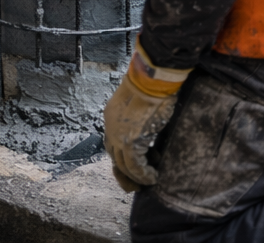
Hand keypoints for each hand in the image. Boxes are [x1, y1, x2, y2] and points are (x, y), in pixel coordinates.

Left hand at [103, 39, 190, 191]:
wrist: (150, 80)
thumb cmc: (149, 86)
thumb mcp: (138, 103)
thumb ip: (136, 118)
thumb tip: (145, 128)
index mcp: (111, 116)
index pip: (112, 143)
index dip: (122, 156)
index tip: (135, 163)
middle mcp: (110, 128)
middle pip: (114, 157)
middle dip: (125, 173)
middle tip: (136, 182)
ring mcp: (119, 136)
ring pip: (123, 165)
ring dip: (135, 177)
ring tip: (146, 182)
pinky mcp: (131, 142)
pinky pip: (135, 166)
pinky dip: (143, 175)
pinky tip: (153, 177)